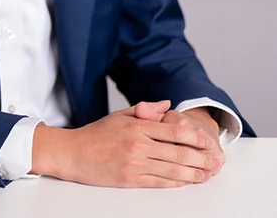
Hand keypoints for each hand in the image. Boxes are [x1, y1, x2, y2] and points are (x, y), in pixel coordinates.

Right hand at [31, 100, 220, 187]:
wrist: (72, 153)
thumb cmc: (95, 133)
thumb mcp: (119, 115)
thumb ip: (146, 110)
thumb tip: (168, 105)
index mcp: (137, 126)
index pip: (173, 130)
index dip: (195, 137)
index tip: (209, 141)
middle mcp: (138, 144)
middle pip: (178, 152)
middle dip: (201, 157)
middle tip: (216, 161)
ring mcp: (135, 163)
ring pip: (172, 169)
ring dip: (193, 173)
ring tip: (207, 174)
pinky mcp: (130, 180)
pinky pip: (159, 182)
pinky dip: (176, 182)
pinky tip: (186, 181)